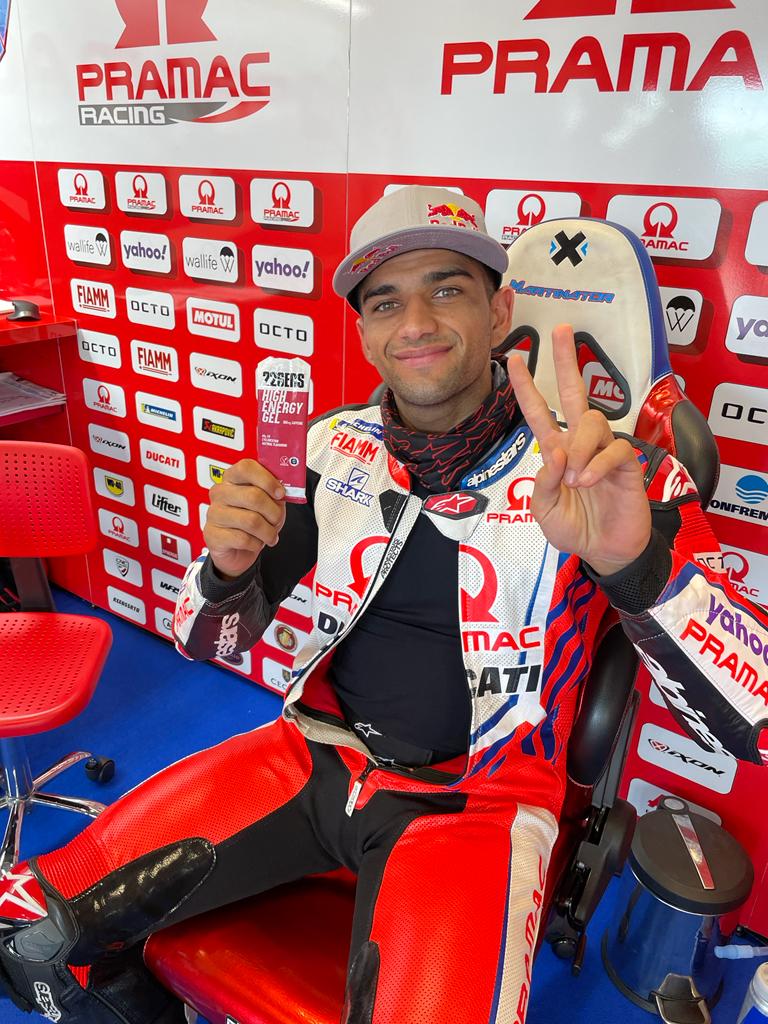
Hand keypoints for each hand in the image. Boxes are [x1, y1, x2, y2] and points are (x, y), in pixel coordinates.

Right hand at [203, 459, 285, 579]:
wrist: (238, 549)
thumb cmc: (253, 521)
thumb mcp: (269, 503)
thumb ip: (274, 492)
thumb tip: (283, 488)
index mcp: (232, 478)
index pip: (246, 467)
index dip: (267, 480)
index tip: (280, 493)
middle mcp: (220, 493)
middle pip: (253, 496)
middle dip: (273, 512)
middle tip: (277, 520)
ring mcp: (214, 513)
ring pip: (251, 521)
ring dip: (268, 532)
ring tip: (270, 535)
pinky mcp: (213, 534)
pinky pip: (243, 539)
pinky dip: (256, 544)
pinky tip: (255, 543)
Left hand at [506, 324, 651, 575]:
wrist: (605, 552)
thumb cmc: (575, 528)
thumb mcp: (544, 512)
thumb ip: (542, 485)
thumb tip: (554, 455)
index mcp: (557, 451)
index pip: (539, 412)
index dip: (526, 387)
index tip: (515, 358)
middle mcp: (580, 444)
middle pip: (575, 392)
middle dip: (567, 361)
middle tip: (563, 329)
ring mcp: (604, 450)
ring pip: (593, 421)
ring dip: (579, 447)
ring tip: (574, 480)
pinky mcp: (626, 463)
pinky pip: (614, 448)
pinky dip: (596, 465)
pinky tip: (587, 481)